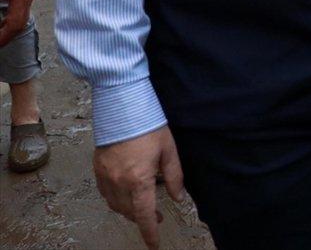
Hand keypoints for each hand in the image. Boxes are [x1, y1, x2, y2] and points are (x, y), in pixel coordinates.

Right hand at [94, 127, 184, 249]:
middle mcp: (119, 183)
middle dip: (142, 219)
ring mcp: (106, 177)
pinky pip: (106, 194)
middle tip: (157, 219)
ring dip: (129, 211)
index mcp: (139, 180)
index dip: (150, 232)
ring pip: (115, 205)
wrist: (123, 108)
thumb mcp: (169, 151)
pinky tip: (125, 195)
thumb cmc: (149, 127)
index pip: (145, 215)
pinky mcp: (97, 170)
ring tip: (142, 208)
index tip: (154, 244)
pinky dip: (116, 200)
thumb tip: (177, 198)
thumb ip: (174, 176)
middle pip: (129, 212)